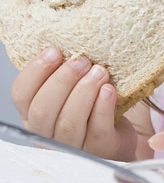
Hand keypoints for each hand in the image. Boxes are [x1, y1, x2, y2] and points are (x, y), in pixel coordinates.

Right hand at [10, 48, 137, 160]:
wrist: (124, 132)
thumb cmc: (96, 104)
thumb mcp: (76, 84)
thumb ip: (66, 68)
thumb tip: (70, 32)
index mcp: (34, 113)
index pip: (21, 95)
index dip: (35, 72)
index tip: (54, 50)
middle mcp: (48, 132)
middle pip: (43, 110)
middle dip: (62, 81)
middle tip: (82, 60)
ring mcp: (73, 145)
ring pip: (68, 122)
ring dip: (83, 93)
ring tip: (99, 71)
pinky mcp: (100, 150)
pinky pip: (97, 130)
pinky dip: (102, 108)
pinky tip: (109, 90)